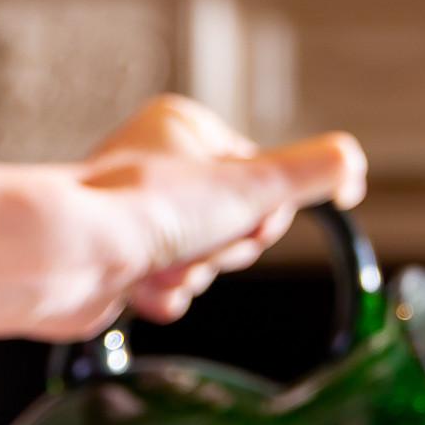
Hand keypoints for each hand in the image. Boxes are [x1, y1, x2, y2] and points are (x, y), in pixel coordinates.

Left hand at [71, 95, 366, 330]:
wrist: (71, 256)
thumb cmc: (148, 208)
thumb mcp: (254, 185)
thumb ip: (312, 173)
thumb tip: (352, 162)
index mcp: (188, 128)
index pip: (266, 184)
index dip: (263, 216)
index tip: (243, 219)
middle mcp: (161, 163)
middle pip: (239, 227)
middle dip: (224, 252)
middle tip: (197, 242)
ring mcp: (139, 212)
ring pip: (206, 262)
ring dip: (194, 277)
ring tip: (160, 265)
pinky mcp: (121, 258)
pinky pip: (171, 287)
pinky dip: (165, 296)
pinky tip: (142, 287)